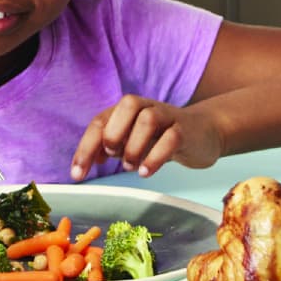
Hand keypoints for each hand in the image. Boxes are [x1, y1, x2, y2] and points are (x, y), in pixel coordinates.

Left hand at [74, 95, 220, 178]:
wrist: (203, 133)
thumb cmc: (162, 137)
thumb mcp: (133, 141)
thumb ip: (111, 147)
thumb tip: (88, 160)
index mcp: (128, 110)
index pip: (101, 121)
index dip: (86, 147)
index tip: (77, 174)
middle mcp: (147, 107)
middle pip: (126, 106)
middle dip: (113, 134)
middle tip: (112, 156)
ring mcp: (168, 117)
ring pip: (149, 119)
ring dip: (134, 146)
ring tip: (131, 167)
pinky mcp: (186, 130)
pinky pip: (171, 137)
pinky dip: (156, 156)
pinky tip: (146, 172)